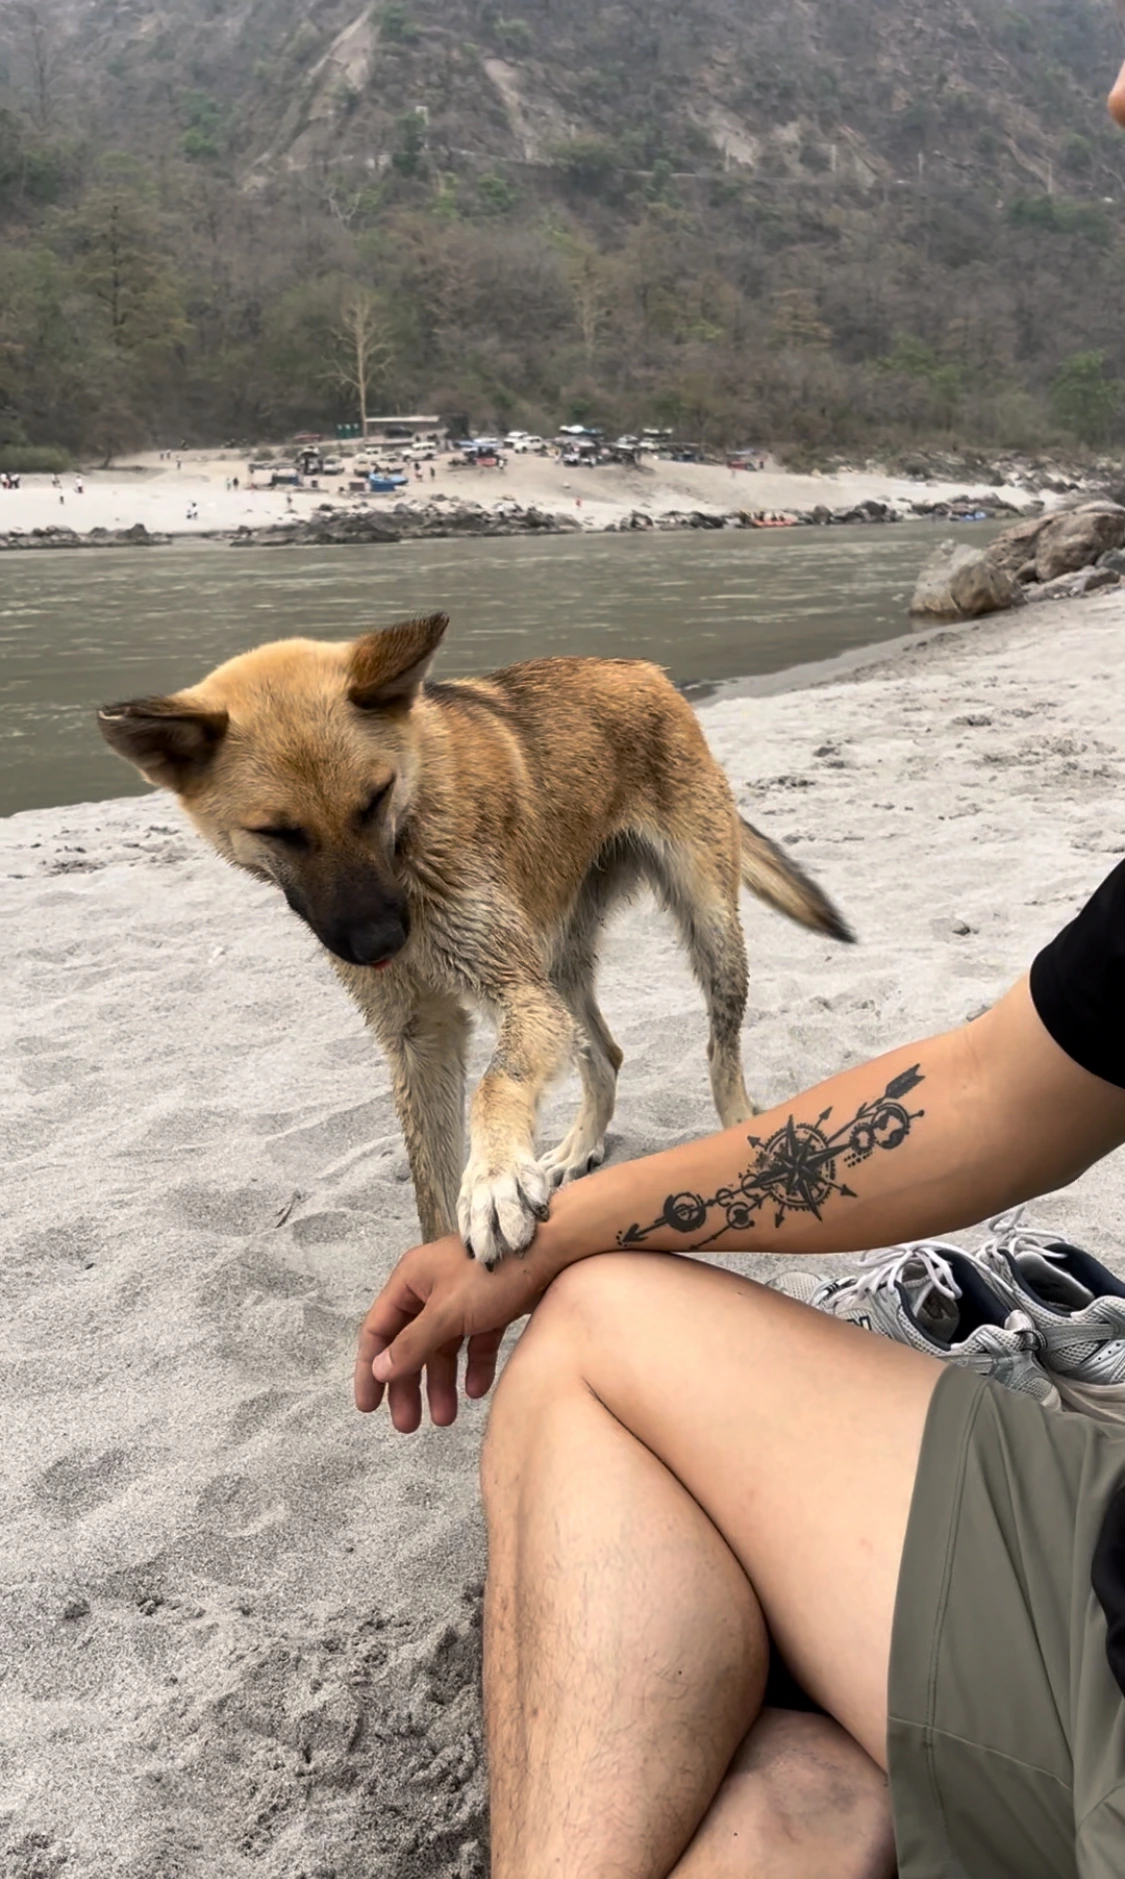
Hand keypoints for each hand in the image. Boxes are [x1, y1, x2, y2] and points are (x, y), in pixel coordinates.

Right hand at [354, 1232, 554, 1431]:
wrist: (550, 1250)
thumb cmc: (492, 1272)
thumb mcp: (447, 1312)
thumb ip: (412, 1344)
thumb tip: (380, 1370)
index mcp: (411, 1281)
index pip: (378, 1330)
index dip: (370, 1369)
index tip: (368, 1407)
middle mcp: (431, 1288)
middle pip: (410, 1344)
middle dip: (409, 1385)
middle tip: (408, 1425)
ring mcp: (462, 1298)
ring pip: (443, 1347)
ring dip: (442, 1383)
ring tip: (445, 1419)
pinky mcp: (491, 1306)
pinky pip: (474, 1342)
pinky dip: (474, 1366)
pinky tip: (476, 1390)